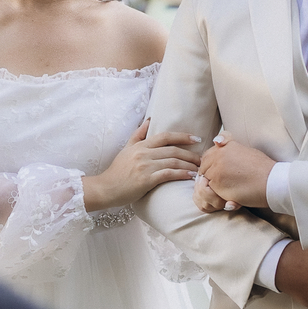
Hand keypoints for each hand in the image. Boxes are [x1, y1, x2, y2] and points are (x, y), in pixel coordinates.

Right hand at [82, 119, 201, 211]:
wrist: (105, 188)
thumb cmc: (117, 171)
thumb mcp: (126, 149)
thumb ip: (138, 135)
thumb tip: (149, 120)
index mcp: (140, 145)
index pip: (165, 136)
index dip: (183, 136)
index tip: (196, 138)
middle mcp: (143, 153)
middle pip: (173, 149)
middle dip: (190, 153)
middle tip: (202, 158)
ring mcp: (145, 166)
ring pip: (173, 161)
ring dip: (189, 165)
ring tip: (198, 169)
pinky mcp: (146, 179)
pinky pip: (169, 174)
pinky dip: (182, 174)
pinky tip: (190, 176)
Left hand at [197, 131, 274, 209]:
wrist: (272, 182)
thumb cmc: (263, 168)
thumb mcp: (245, 150)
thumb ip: (228, 146)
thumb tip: (217, 141)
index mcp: (225, 146)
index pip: (207, 155)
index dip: (212, 164)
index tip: (222, 171)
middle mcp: (218, 155)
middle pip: (204, 166)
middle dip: (211, 174)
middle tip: (225, 181)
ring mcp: (216, 169)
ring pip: (206, 179)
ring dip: (215, 184)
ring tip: (231, 186)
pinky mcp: (217, 183)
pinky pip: (210, 190)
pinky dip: (218, 193)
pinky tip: (231, 192)